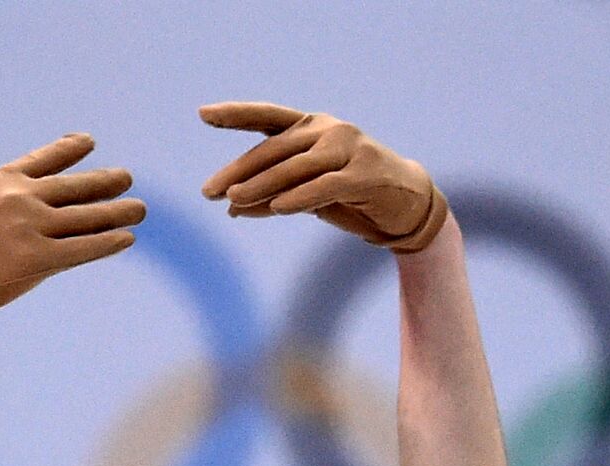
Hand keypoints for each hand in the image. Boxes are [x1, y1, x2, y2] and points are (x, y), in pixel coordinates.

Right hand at [0, 133, 145, 342]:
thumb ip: (11, 200)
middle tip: (127, 178)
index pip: (44, 158)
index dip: (70, 149)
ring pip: (86, 216)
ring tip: (140, 209)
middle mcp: (20, 197)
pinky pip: (84, 247)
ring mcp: (30, 226)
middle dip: (105, 182)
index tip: (89, 142)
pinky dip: (108, 242)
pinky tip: (126, 238)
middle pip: (74, 186)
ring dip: (118, 212)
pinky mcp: (38, 258)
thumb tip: (52, 206)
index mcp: (2, 180)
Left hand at [198, 102, 448, 253]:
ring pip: (295, 167)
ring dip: (262, 185)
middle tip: (209, 191)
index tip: (203, 115)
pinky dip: (298, 197)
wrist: (406, 207)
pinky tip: (276, 207)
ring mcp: (348, 149)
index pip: (267, 118)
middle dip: (239, 171)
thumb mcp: (306, 196)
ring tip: (233, 199)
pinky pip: (323, 186)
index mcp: (312, 127)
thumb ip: (272, 195)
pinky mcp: (363, 175)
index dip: (235, 114)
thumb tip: (230, 208)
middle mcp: (328, 130)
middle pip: (274, 150)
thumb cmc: (352, 197)